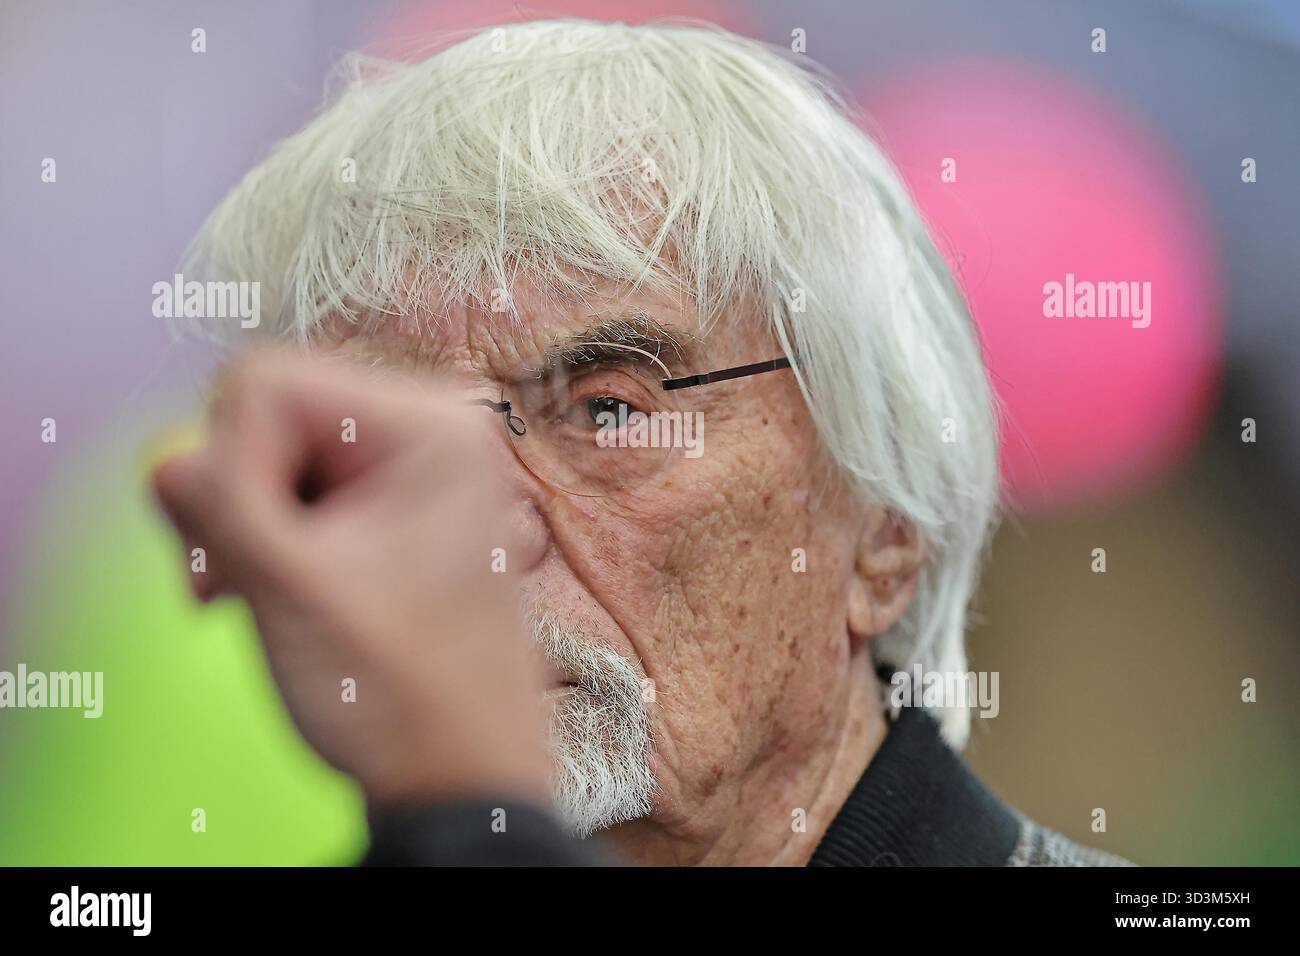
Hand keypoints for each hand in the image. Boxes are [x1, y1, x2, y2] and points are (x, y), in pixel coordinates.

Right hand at [151, 351, 551, 809]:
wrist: (460, 775)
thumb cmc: (401, 691)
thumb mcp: (294, 590)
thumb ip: (218, 508)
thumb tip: (168, 459)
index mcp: (431, 427)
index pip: (269, 384)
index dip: (229, 465)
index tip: (247, 549)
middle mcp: (432, 431)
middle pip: (270, 416)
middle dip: (234, 499)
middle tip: (227, 583)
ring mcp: (414, 470)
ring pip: (274, 459)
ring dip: (243, 527)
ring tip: (250, 599)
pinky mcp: (394, 509)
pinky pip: (299, 492)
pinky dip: (268, 540)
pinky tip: (268, 594)